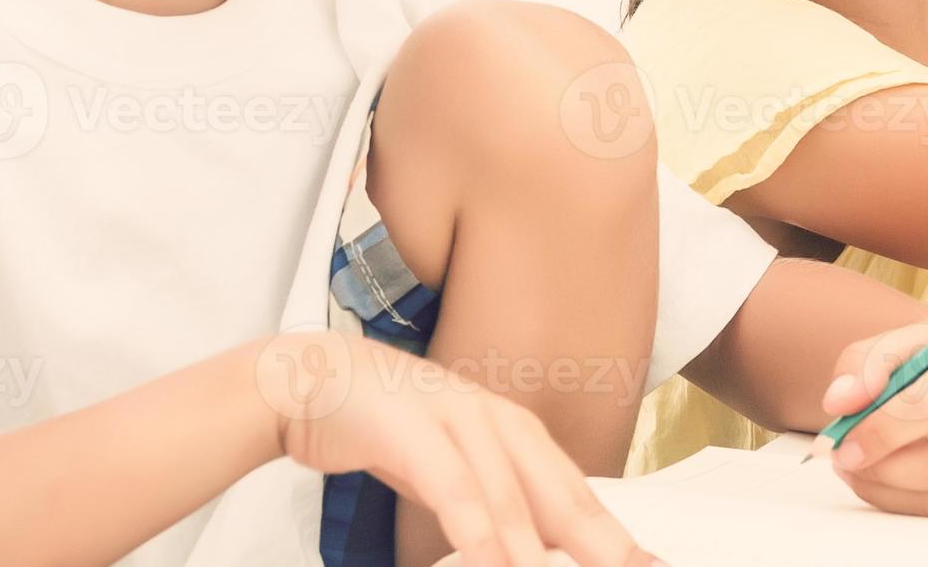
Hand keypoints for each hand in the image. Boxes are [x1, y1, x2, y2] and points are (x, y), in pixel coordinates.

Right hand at [254, 333, 655, 566]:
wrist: (312, 379)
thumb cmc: (389, 429)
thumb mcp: (455, 472)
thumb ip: (497, 506)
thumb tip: (538, 549)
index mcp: (516, 434)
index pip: (578, 496)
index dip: (616, 539)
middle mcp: (498, 422)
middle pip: (562, 493)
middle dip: (600, 543)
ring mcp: (456, 417)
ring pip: (508, 492)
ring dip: (532, 544)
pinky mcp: (410, 424)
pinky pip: (449, 481)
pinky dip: (471, 522)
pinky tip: (487, 555)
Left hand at [819, 324, 927, 517]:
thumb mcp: (900, 343)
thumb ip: (865, 364)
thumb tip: (843, 402)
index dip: (888, 426)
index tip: (847, 438)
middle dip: (885, 467)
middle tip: (847, 459)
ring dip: (887, 489)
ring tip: (859, 466)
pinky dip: (906, 503)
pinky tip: (889, 478)